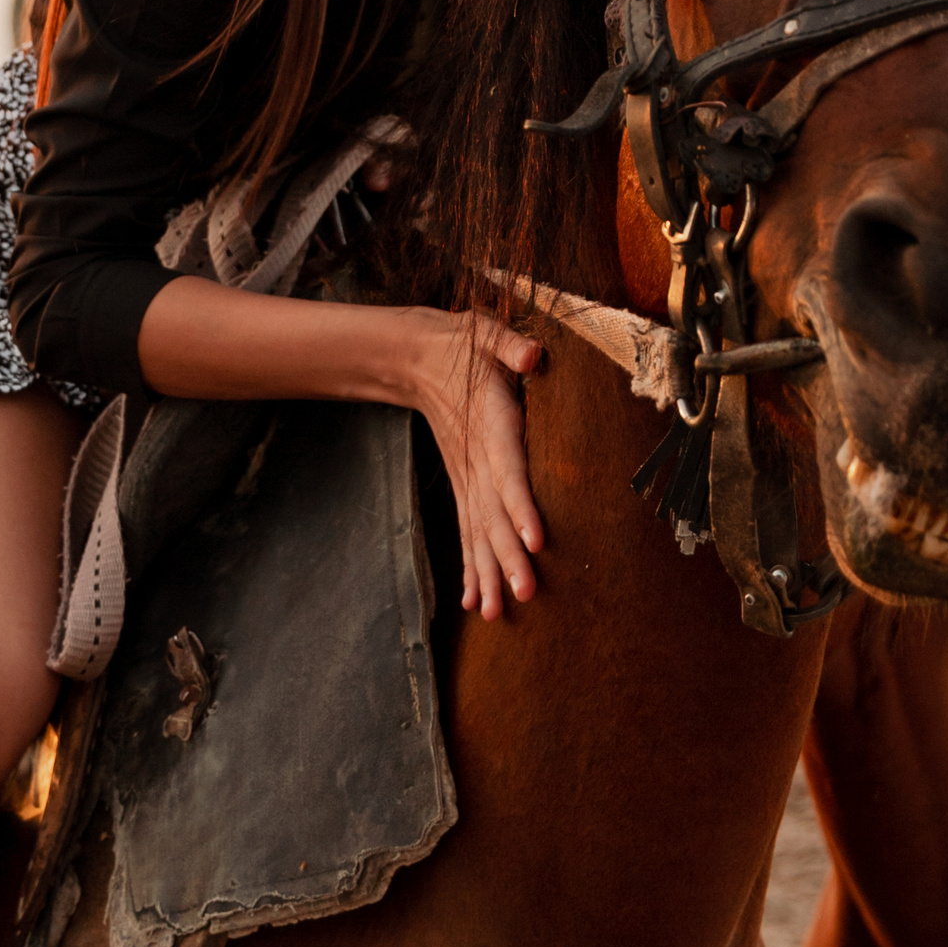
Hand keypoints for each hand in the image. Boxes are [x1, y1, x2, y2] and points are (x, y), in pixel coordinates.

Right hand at [404, 311, 545, 619]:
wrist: (414, 357)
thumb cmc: (461, 344)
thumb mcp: (486, 333)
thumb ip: (510, 344)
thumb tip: (533, 354)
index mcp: (491, 427)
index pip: (507, 472)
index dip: (520, 507)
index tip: (534, 540)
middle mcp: (476, 461)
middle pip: (491, 517)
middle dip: (506, 558)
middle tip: (523, 596)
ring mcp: (466, 478)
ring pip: (477, 533)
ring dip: (487, 573)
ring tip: (495, 613)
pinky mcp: (463, 485)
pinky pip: (467, 532)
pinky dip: (471, 567)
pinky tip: (474, 601)